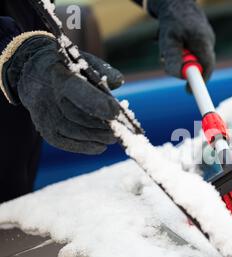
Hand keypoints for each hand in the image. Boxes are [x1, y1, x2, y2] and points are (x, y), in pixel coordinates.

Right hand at [1, 34, 122, 154]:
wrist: (36, 74)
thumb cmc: (68, 68)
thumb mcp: (83, 60)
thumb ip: (102, 70)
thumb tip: (118, 81)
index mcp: (58, 74)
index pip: (75, 89)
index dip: (96, 102)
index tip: (116, 112)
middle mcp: (47, 95)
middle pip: (75, 115)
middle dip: (101, 125)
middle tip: (121, 129)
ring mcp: (43, 114)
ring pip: (71, 130)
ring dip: (96, 137)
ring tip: (114, 137)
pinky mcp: (44, 128)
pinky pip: (64, 142)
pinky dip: (84, 147)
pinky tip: (101, 147)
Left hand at [151, 0, 215, 80]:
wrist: (175, 1)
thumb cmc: (171, 20)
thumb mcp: (167, 40)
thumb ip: (173, 58)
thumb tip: (178, 76)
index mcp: (203, 41)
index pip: (207, 68)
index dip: (200, 82)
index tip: (189, 91)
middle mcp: (208, 40)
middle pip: (198, 64)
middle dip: (182, 65)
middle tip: (165, 59)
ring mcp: (207, 39)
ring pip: (193, 58)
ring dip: (178, 55)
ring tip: (167, 42)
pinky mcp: (202, 38)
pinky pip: (191, 51)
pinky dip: (180, 49)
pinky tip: (174, 38)